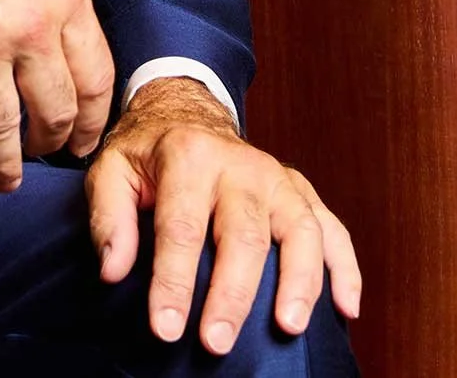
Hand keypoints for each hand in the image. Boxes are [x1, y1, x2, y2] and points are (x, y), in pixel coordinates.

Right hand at [0, 0, 116, 190]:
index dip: (91, 120)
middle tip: (44, 155)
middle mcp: (31, 29)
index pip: (95, 79)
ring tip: (6, 181)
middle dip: (51, 143)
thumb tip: (62, 48)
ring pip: (5, 128)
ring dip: (7, 164)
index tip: (84, 138)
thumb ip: (57, 1)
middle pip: (55, 111)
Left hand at [86, 77, 360, 355]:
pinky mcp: (301, 192)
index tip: (165, 328)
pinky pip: (333, 229)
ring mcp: (278, 179)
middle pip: (243, 235)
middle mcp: (241, 166)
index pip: (181, 227)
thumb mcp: (110, 171)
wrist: (186, 113)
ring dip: (299, 282)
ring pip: (301, 230)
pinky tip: (348, 309)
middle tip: (217, 343)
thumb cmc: (147, 153)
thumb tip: (115, 271)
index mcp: (188, 157)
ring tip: (288, 328)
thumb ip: (109, 218)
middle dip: (232, 294)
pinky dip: (346, 268)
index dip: (173, 282)